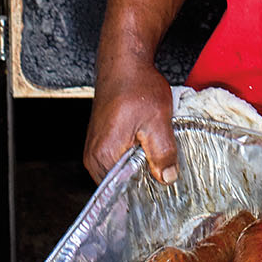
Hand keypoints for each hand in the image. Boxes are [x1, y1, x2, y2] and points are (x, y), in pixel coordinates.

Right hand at [83, 59, 177, 186]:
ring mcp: (95, 149)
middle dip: (143, 185)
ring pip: (120, 174)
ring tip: (158, 165)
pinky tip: (149, 153)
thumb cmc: (136, 87)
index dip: (144, 196)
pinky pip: (118, 162)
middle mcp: (94, 156)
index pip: (122, 193)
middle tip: (166, 181)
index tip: (162, 197)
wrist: (124, 63)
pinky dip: (134, 161)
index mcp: (105, 155)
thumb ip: (162, 153)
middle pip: (120, 186)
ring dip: (139, 171)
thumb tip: (167, 179)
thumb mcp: (158, 121)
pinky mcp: (101, 142)